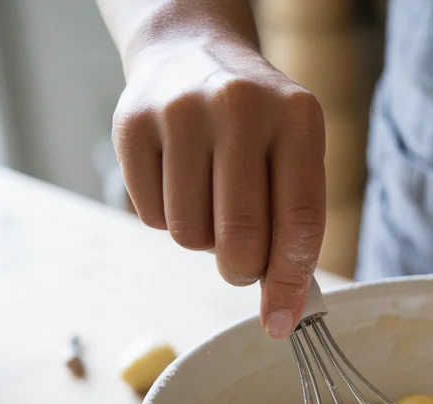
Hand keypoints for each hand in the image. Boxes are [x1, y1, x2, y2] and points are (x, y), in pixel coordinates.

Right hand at [111, 34, 325, 337]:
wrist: (190, 52)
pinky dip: (168, 219)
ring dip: (203, 240)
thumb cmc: (256, 125)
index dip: (289, 282)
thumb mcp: (294, 154)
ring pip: (191, 235)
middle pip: (241, 238)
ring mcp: (181, 112)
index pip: (299, 221)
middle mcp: (240, 107)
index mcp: (297, 117)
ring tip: (210, 200)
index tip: (282, 322)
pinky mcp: (133, 125)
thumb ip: (295, 228)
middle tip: (242, 262)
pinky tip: (179, 181)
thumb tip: (284, 311)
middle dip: (242, 270)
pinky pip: (152, 218)